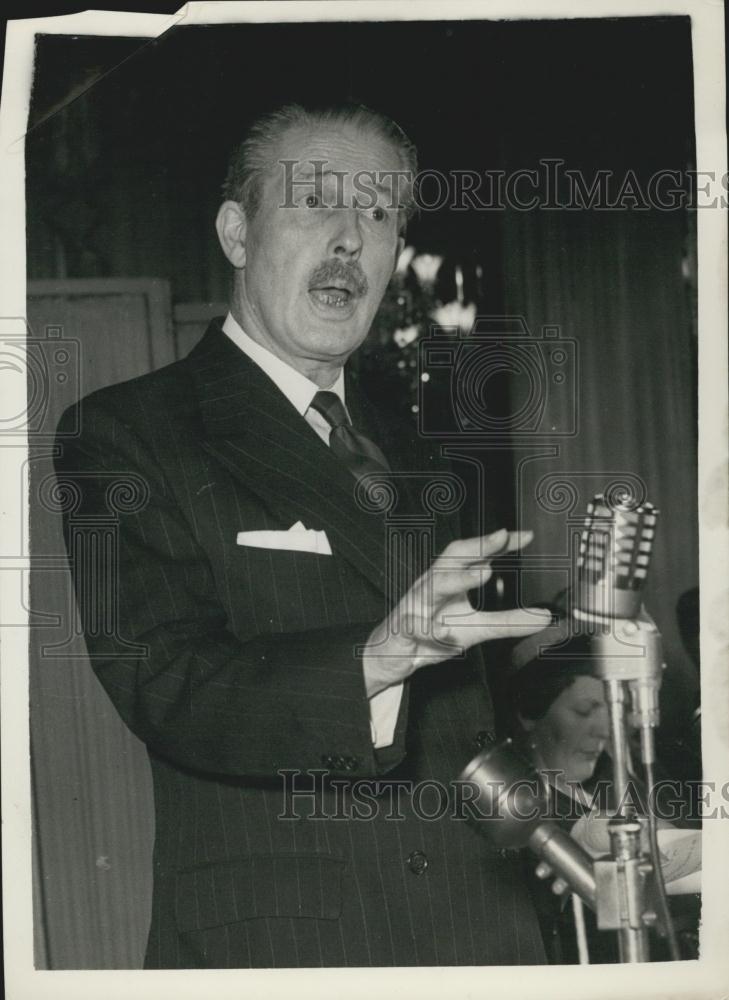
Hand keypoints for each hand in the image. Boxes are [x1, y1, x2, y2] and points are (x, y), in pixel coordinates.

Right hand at [362, 528, 550, 697]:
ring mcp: (417, 604)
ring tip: (485, 573)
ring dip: (459, 578)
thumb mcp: (478, 628)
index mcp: (450, 578)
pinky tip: (447, 634)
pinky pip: (417, 626)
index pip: (476, 554)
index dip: (499, 543)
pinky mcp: (404, 628)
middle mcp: (433, 584)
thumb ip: (509, 621)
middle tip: (502, 537)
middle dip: (478, 545)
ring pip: (434, 585)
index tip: (526, 536)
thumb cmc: (433, 632)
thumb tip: (545, 617)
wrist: (394, 654)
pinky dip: (432, 630)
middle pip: (453, 557)